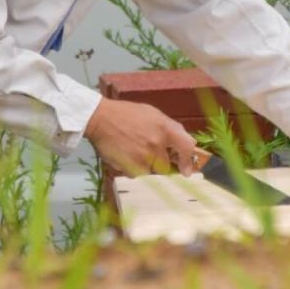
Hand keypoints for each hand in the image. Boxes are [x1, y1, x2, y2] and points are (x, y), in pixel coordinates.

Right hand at [84, 97, 201, 176]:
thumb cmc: (126, 115)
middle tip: (146, 153)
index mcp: (164, 128)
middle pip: (166, 166)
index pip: (186, 147)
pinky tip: (125, 155)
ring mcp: (144, 157)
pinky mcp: (131, 167)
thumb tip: (188, 143)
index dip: (188, 160)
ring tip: (133, 150)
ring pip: (151, 171)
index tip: (186, 170)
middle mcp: (156, 143)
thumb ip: (171, 128)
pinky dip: (132, 168)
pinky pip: (137, 175)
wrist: (100, 118)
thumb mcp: (153, 113)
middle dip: (159, 162)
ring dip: (145, 166)